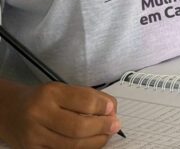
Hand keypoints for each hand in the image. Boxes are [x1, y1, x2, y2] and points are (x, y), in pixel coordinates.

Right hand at [0, 81, 120, 148]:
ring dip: (95, 142)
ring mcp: (34, 136)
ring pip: (72, 145)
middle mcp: (40, 115)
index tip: (112, 109)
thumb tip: (111, 109)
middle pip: (79, 127)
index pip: (83, 101)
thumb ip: (86, 97)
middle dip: (102, 127)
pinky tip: (90, 144)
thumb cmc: (41, 99)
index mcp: (50, 94)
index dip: (102, 106)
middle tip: (115, 125)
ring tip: (105, 136)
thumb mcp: (61, 89)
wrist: (8, 112)